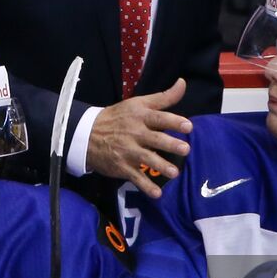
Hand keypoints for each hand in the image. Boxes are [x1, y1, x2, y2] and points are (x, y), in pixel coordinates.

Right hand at [86, 79, 190, 198]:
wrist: (88, 134)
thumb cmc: (119, 117)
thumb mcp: (139, 103)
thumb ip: (164, 97)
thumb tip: (183, 83)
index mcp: (140, 116)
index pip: (159, 118)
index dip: (174, 121)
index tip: (188, 126)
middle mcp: (135, 133)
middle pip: (156, 139)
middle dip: (170, 144)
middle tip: (185, 149)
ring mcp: (128, 151)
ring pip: (147, 159)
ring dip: (161, 166)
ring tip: (174, 173)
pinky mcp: (122, 167)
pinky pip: (136, 177)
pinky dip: (146, 186)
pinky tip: (157, 194)